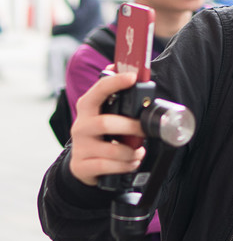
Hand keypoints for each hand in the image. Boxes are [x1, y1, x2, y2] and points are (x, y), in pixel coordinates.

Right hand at [69, 71, 146, 186]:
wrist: (83, 166)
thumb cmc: (101, 137)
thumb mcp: (106, 117)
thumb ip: (118, 102)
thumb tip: (132, 75)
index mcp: (88, 108)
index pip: (98, 90)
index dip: (114, 82)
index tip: (132, 77)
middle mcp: (81, 126)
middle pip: (105, 123)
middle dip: (131, 128)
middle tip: (144, 131)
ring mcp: (80, 147)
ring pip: (112, 149)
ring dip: (131, 152)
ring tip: (138, 152)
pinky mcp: (82, 165)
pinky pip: (109, 166)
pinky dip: (126, 165)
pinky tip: (131, 162)